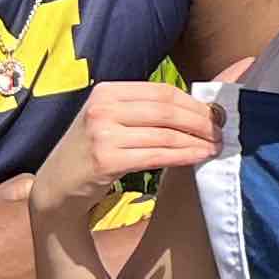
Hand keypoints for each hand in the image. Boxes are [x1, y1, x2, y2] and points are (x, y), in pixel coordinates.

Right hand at [29, 82, 220, 221]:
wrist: (55, 187)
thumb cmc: (92, 151)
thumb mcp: (111, 120)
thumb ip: (145, 109)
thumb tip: (199, 104)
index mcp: (107, 91)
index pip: (162, 91)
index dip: (194, 102)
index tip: (217, 113)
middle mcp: (102, 108)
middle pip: (166, 110)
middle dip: (200, 121)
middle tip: (222, 131)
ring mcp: (102, 133)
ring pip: (165, 134)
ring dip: (196, 141)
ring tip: (215, 146)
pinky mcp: (105, 159)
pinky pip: (156, 155)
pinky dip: (183, 156)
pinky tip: (199, 157)